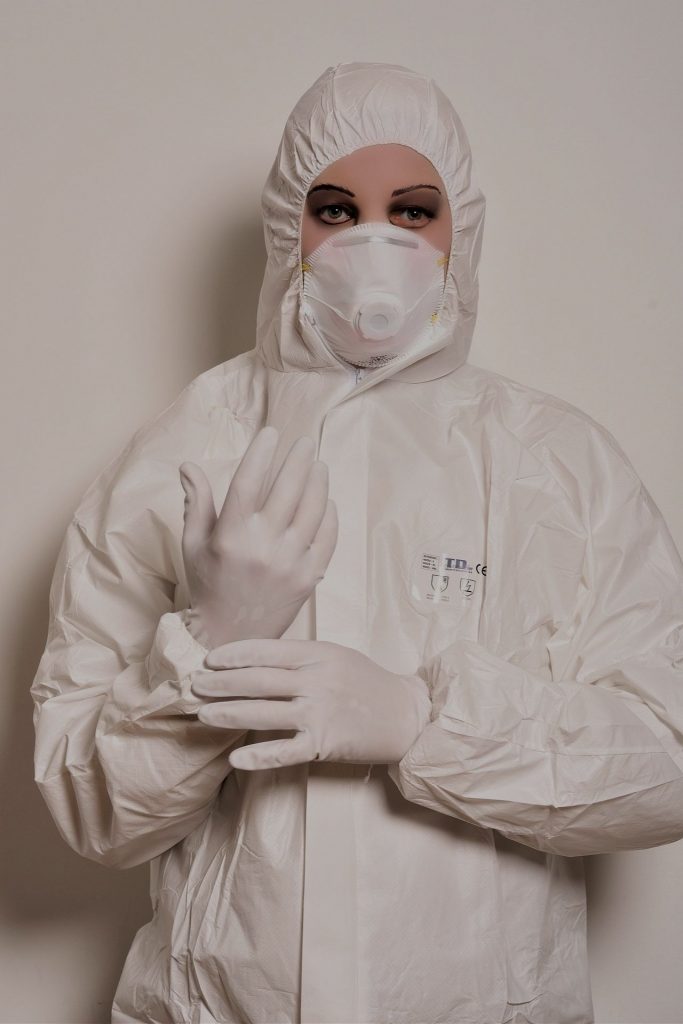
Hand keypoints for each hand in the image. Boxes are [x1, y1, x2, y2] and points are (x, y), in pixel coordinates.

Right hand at [179, 427, 337, 649]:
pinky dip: (329, 516)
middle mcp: (262, 547)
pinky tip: (327, 501)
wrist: (230, 637)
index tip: (271, 434)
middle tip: (305, 443)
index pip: (249, 482)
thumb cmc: (208, 586)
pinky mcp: (309, 578)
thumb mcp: (193, 545)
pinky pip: (327, 539)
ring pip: (312, 510)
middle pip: (287, 490)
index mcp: (230, 536)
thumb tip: (188, 465)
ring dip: (318, 483)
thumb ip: (196, 502)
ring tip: (318, 466)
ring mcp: (289, 563)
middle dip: (299, 460)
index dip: (261, 454)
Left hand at [189, 639, 432, 770]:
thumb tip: (256, 658)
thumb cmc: (368, 683)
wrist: (405, 715)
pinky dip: (258, 755)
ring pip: (264, 713)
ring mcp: (320, 713)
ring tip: (203, 713)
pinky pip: (285, 751)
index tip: (210, 659)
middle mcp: (317, 681)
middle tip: (195, 685)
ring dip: (228, 713)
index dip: (234, 655)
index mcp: (319, 654)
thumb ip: (301, 656)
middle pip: (258, 680)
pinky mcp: (324, 743)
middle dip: (221, 683)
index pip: (267, 651)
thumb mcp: (337, 655)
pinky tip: (235, 757)